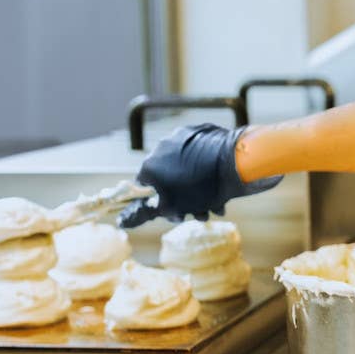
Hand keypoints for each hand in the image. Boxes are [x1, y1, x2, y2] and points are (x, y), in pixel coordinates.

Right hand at [118, 123, 281, 226]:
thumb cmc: (199, 188)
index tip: (175, 212)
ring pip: (187, 168)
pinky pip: (200, 154)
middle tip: (200, 212)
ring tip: (215, 204)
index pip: (146, 188)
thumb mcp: (171, 205)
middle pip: (169, 179)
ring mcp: (182, 137)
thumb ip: (145, 212)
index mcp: (150, 165)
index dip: (160, 204)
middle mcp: (161, 147)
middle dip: (185, 199)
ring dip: (199, 188)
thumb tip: (121, 221)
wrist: (232, 163)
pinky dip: (207, 169)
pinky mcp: (202, 132)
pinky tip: (221, 185)